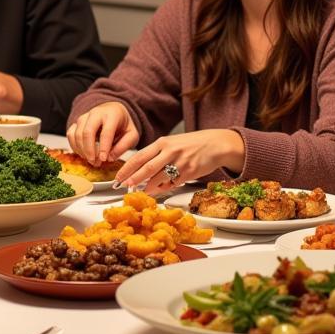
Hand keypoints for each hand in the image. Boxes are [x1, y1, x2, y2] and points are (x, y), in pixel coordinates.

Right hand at [66, 103, 137, 165]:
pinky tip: (83, 154)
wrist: (114, 111)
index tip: (103, 159)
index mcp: (112, 114)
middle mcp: (96, 113)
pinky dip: (74, 146)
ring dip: (82, 150)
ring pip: (77, 134)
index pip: (106, 132)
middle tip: (95, 162)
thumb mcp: (132, 134)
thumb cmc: (123, 125)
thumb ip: (124, 146)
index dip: (104, 147)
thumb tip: (109, 158)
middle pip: (87, 132)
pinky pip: (70, 134)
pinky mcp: (77, 122)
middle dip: (89, 150)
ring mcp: (84, 116)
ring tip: (91, 160)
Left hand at [113, 129, 244, 194]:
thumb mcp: (172, 143)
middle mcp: (170, 151)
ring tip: (142, 191)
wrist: (215, 144)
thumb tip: (141, 170)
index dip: (127, 168)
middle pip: (146, 168)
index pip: (139, 156)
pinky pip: (172, 183)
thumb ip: (157, 154)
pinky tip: (159, 190)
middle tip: (125, 186)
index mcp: (163, 142)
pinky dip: (164, 188)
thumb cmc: (192, 144)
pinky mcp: (189, 172)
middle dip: (133, 179)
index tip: (118, 177)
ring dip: (148, 187)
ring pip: (159, 178)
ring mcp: (180, 162)